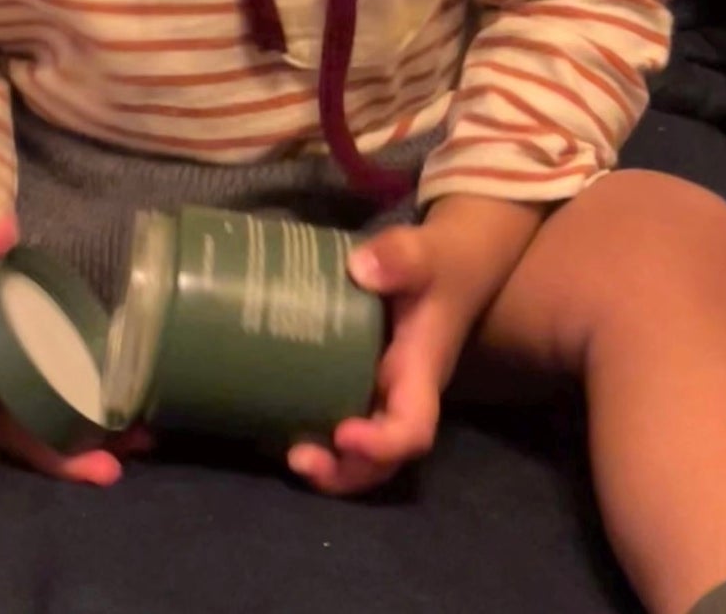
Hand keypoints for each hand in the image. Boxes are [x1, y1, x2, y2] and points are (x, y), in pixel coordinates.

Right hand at [0, 214, 148, 494]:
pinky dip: (91, 428)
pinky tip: (132, 428)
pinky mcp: (31, 390)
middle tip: (107, 473)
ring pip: (44, 435)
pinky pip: (58, 417)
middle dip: (60, 460)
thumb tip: (5, 226)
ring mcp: (10, 398)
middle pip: (18, 438)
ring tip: (139, 446)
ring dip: (88, 449)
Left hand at [288, 198, 543, 497]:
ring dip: (327, 464)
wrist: (450, 264)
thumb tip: (360, 269)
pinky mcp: (357, 381)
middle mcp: (402, 396)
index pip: (413, 429)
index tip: (344, 434)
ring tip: (285, 453)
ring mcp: (380, 394)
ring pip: (361, 452)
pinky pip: (339, 419)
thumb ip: (401, 256)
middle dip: (345, 472)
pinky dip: (313, 431)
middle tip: (299, 459)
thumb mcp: (426, 253)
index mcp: (421, 374)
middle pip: (384, 461)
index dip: (382, 445)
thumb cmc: (438, 262)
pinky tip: (275, 424)